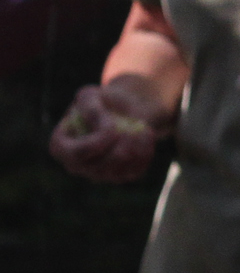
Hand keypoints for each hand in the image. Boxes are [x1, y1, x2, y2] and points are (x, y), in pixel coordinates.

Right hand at [48, 85, 162, 182]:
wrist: (120, 111)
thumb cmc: (99, 102)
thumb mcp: (89, 95)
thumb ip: (90, 107)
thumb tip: (105, 129)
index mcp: (60, 147)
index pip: (77, 155)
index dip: (98, 143)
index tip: (115, 129)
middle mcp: (76, 166)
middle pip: (103, 165)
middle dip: (121, 143)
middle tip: (131, 125)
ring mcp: (99, 175)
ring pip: (122, 168)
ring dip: (136, 143)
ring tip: (139, 125)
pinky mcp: (121, 177)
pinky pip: (138, 169)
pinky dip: (146, 149)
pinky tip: (145, 133)